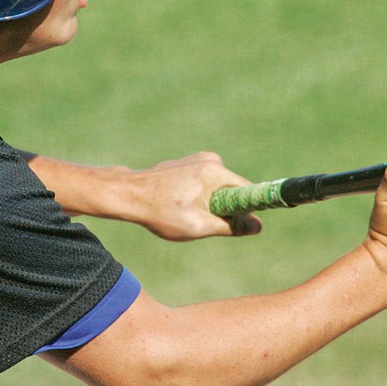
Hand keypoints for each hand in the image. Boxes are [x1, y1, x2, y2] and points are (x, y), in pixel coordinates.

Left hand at [127, 152, 263, 240]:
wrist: (128, 195)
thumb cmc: (161, 212)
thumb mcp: (199, 226)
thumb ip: (231, 226)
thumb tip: (258, 226)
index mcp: (215, 171)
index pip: (247, 190)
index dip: (247, 209)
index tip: (238, 224)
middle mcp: (210, 159)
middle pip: (232, 189)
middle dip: (223, 208)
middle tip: (201, 221)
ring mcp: (198, 159)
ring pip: (218, 188)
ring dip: (209, 203)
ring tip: (185, 212)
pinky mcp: (189, 163)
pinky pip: (205, 183)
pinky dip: (198, 196)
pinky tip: (177, 203)